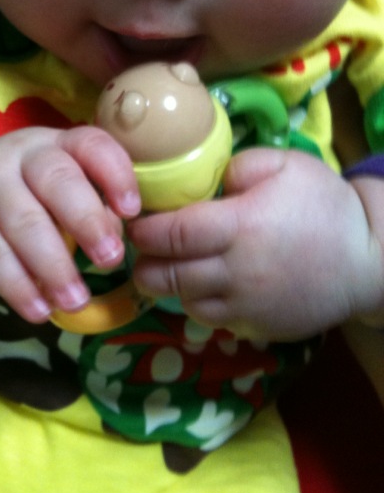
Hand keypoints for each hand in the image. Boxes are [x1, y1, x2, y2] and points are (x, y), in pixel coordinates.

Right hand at [0, 126, 139, 321]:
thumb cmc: (25, 198)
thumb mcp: (58, 193)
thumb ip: (91, 208)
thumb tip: (114, 238)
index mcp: (56, 144)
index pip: (89, 144)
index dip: (114, 174)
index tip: (131, 211)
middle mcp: (20, 156)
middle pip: (55, 179)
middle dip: (87, 220)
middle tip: (110, 259)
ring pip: (23, 222)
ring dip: (54, 266)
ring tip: (77, 300)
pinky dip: (18, 286)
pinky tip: (40, 309)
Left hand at [129, 148, 383, 340]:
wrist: (368, 258)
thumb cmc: (323, 205)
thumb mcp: (282, 165)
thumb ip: (233, 168)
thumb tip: (197, 184)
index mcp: (239, 227)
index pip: (171, 234)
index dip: (143, 230)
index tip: (133, 221)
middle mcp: (236, 272)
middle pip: (165, 276)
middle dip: (142, 262)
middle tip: (139, 246)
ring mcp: (245, 306)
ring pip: (182, 301)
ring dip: (167, 283)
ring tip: (168, 263)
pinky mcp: (256, 328)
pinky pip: (210, 319)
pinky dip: (195, 303)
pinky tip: (201, 282)